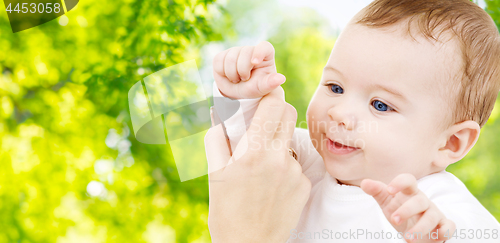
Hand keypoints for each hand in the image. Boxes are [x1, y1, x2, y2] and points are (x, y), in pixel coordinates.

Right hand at [205, 87, 310, 241]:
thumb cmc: (225, 211)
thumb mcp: (215, 172)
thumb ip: (217, 138)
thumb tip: (218, 112)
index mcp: (254, 152)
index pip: (274, 105)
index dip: (269, 95)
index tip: (263, 96)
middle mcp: (279, 159)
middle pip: (289, 114)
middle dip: (276, 112)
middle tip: (262, 122)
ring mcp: (295, 173)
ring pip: (290, 141)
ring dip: (277, 144)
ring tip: (261, 168)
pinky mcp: (304, 186)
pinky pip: (296, 165)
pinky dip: (284, 168)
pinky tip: (271, 185)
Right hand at [212, 41, 285, 98]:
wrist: (237, 93)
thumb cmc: (254, 88)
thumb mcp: (262, 88)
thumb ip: (270, 83)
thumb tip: (281, 78)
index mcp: (265, 55)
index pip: (264, 47)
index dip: (259, 52)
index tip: (255, 62)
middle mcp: (250, 50)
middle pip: (244, 52)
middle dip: (242, 70)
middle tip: (245, 79)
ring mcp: (235, 51)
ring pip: (230, 57)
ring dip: (232, 74)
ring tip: (237, 79)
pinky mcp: (222, 55)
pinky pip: (219, 61)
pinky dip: (222, 72)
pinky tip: (228, 76)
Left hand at [361, 174, 455, 242]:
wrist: (414, 229)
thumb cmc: (399, 211)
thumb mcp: (386, 202)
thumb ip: (377, 191)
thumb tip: (364, 182)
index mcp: (409, 192)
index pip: (409, 180)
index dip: (400, 182)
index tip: (389, 190)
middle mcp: (423, 201)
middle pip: (419, 201)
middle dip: (407, 210)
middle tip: (394, 220)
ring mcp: (434, 212)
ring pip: (432, 216)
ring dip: (421, 227)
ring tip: (408, 238)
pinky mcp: (443, 225)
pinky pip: (449, 225)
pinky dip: (446, 230)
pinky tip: (438, 236)